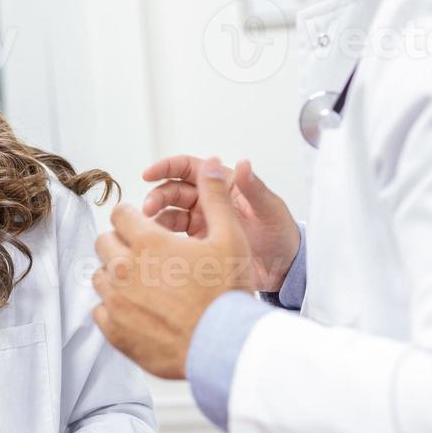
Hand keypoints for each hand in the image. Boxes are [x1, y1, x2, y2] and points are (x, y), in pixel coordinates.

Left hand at [93, 158, 255, 378]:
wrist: (224, 347)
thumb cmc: (227, 293)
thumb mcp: (230, 237)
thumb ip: (215, 196)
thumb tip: (208, 162)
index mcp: (148, 242)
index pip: (121, 214)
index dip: (134, 218)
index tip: (145, 228)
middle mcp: (125, 268)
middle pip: (105, 242)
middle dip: (122, 243)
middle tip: (146, 256)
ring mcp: (116, 301)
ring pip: (100, 276)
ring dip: (116, 275)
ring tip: (144, 284)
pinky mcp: (115, 330)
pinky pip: (100, 311)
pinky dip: (114, 308)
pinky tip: (138, 310)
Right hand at [143, 154, 299, 291]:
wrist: (284, 269)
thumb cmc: (282, 234)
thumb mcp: (270, 210)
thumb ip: (254, 188)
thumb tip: (243, 163)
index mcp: (225, 184)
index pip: (189, 168)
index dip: (167, 167)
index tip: (148, 174)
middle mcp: (210, 200)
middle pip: (173, 190)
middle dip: (157, 196)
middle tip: (148, 209)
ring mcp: (203, 221)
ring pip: (170, 212)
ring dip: (157, 217)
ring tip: (149, 228)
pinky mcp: (200, 242)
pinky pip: (175, 236)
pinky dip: (163, 236)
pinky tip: (157, 242)